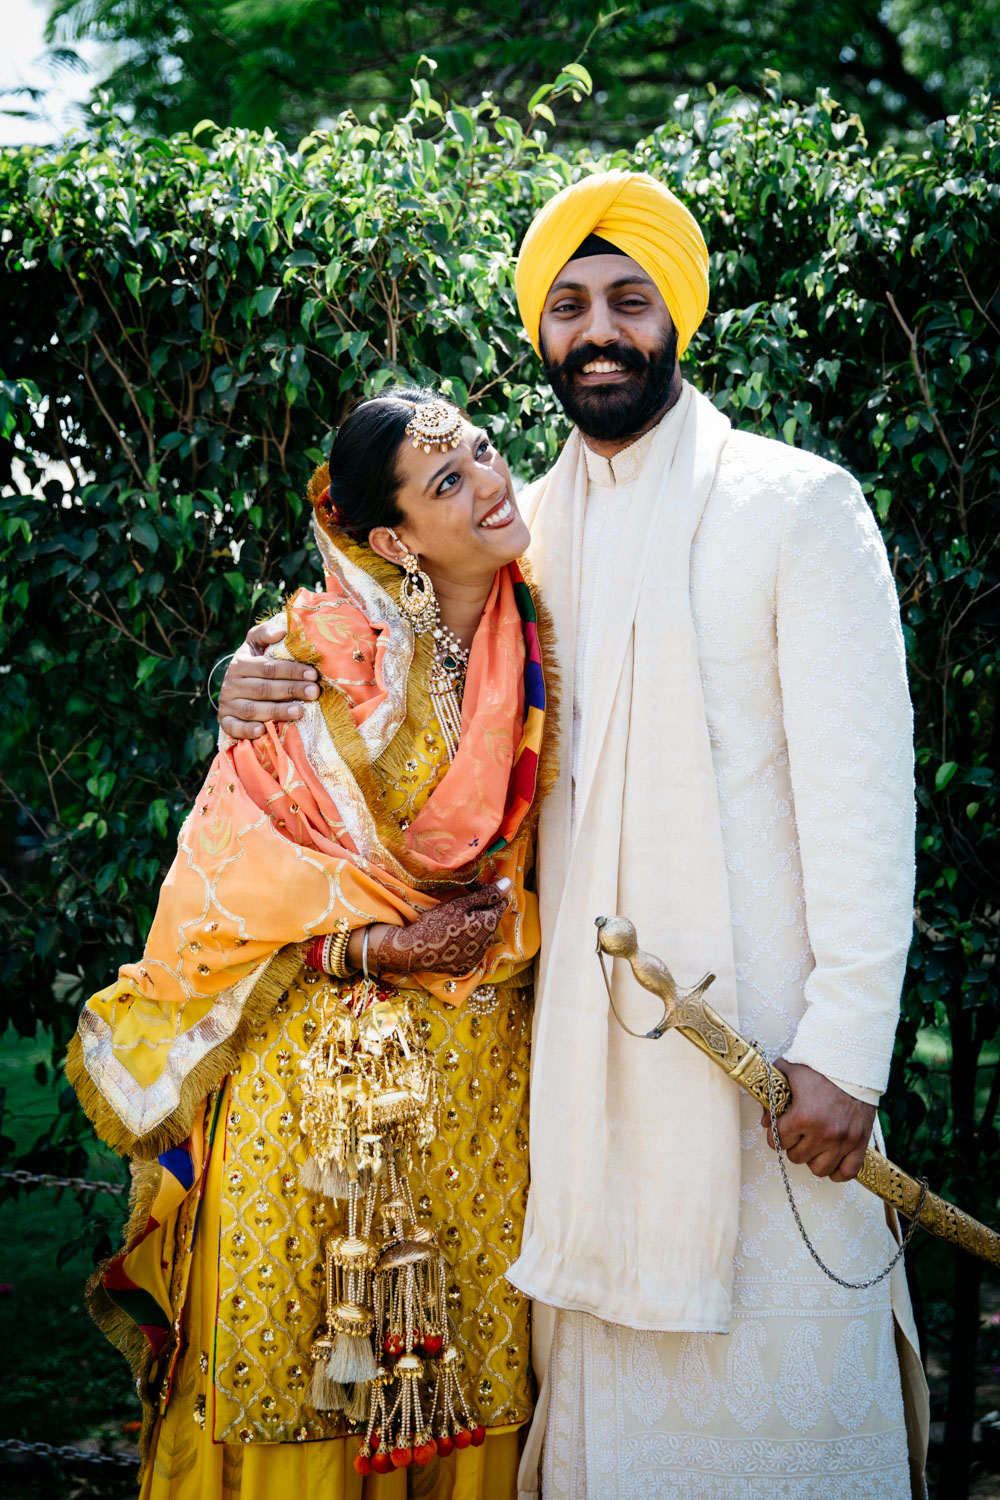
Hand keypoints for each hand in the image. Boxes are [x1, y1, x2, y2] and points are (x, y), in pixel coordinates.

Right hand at [218, 619, 319, 739]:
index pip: (268, 668)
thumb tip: (282, 630)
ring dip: (277, 711)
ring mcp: (227, 703)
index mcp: (240, 663)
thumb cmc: (254, 661)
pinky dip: (246, 730)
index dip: (291, 671)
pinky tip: (262, 731)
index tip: (313, 674)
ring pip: (252, 709)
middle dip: (291, 690)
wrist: (234, 684)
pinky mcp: (225, 721)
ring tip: (299, 711)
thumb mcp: (256, 643)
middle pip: (264, 689)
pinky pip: (233, 727)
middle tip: (314, 693)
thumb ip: (266, 633)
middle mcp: (231, 684)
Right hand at [369, 881, 511, 977]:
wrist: (414, 950)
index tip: (470, 889)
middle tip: (459, 903)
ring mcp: (477, 956)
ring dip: (474, 925)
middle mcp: (488, 943)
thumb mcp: (461, 904)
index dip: (487, 892)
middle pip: (491, 919)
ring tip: (454, 921)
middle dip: (481, 909)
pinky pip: (472, 948)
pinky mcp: (466, 965)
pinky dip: (466, 941)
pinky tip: (451, 937)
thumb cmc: (437, 922)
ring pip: (482, 934)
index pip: (501, 902)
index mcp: (489, 924)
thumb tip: (508, 883)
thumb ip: (487, 895)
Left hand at [760, 1059, 875, 1182]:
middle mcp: (822, 1133)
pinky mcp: (860, 1143)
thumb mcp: (788, 1072)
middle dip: (793, 1145)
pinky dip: (837, 1171)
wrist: (853, 1062)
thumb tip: (766, 1121)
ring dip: (813, 1158)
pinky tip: (831, 1159)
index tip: (780, 1128)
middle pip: (796, 1157)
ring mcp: (843, 1141)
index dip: (776, 1134)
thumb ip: (772, 1097)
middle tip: (797, 1133)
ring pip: (818, 1169)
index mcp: (802, 1116)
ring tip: (814, 1144)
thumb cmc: (819, 1066)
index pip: (778, 1141)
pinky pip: (846, 1173)